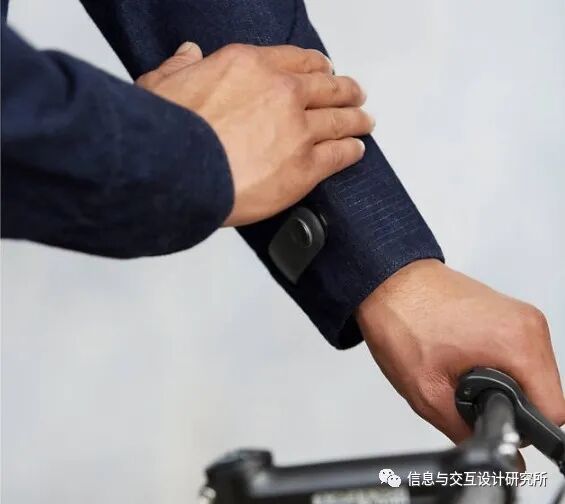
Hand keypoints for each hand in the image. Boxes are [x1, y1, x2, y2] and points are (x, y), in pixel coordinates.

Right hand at [136, 42, 373, 225]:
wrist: (180, 172)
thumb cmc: (171, 133)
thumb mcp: (163, 85)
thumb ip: (181, 67)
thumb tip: (188, 55)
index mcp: (250, 66)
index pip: (297, 60)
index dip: (315, 66)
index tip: (322, 71)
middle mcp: (282, 92)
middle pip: (327, 87)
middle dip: (344, 90)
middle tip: (354, 94)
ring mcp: (299, 130)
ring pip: (340, 119)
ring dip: (356, 119)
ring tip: (364, 122)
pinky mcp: (306, 167)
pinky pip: (339, 154)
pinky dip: (351, 151)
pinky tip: (356, 151)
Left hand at [356, 259, 564, 443]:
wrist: (387, 282)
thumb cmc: (401, 318)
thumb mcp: (428, 391)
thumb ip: (465, 429)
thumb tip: (487, 446)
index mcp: (518, 341)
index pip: (552, 411)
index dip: (521, 428)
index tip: (493, 419)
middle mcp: (527, 323)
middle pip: (542, 391)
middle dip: (506, 402)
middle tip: (464, 391)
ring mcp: (518, 314)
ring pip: (529, 373)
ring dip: (500, 383)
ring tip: (458, 370)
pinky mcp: (505, 312)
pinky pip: (516, 352)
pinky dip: (495, 364)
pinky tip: (461, 357)